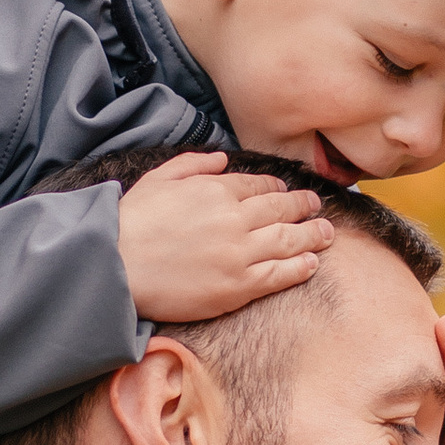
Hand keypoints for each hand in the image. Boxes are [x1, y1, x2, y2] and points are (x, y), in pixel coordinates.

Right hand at [116, 148, 334, 323]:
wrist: (116, 267)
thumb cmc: (131, 223)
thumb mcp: (158, 179)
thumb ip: (192, 164)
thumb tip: (221, 159)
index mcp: (216, 190)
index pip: (259, 186)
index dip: (277, 189)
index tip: (286, 192)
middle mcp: (235, 219)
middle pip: (281, 210)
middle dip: (303, 206)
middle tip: (316, 206)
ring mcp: (240, 253)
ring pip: (289, 240)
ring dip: (313, 235)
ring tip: (327, 233)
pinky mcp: (238, 286)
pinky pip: (280, 274)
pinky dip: (301, 266)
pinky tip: (313, 262)